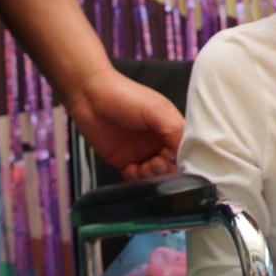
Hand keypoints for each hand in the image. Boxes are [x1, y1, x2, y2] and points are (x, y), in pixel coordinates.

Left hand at [66, 68, 185, 179]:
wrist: (90, 97)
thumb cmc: (125, 96)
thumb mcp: (156, 110)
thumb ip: (174, 130)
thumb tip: (185, 153)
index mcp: (170, 127)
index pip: (184, 150)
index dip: (180, 158)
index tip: (170, 157)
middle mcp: (158, 141)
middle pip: (171, 166)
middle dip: (166, 170)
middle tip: (156, 163)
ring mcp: (141, 152)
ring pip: (154, 175)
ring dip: (151, 176)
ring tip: (144, 167)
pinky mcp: (124, 161)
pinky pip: (135, 178)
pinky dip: (135, 179)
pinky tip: (131, 169)